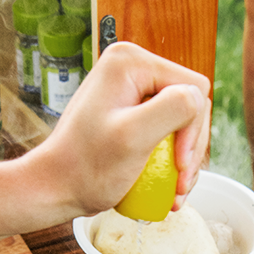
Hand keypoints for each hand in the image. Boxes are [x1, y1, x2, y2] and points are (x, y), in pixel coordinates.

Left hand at [35, 42, 211, 217]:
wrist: (55, 188)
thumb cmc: (87, 168)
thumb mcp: (133, 137)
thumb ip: (173, 108)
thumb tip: (198, 99)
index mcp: (131, 62)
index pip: (193, 88)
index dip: (194, 130)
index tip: (179, 166)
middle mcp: (132, 69)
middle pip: (191, 106)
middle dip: (191, 150)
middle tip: (180, 185)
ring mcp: (131, 94)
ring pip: (182, 124)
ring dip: (185, 162)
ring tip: (176, 192)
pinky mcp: (130, 116)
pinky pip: (165, 135)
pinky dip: (171, 163)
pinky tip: (168, 189)